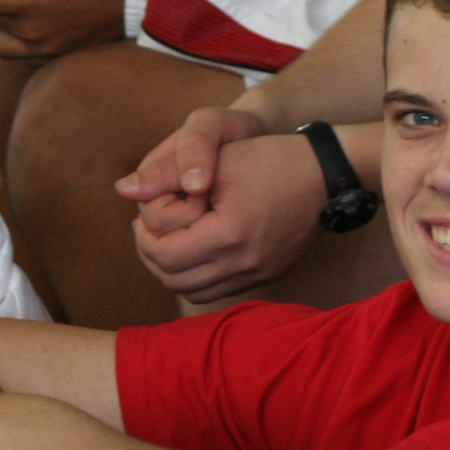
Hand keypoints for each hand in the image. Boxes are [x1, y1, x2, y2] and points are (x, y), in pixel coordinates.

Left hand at [122, 115, 327, 301]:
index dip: (145, 234)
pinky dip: (198, 276)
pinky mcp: (266, 277)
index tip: (145, 213)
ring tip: (170, 238)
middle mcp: (244, 264)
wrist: (327, 173)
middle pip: (174, 281)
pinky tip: (196, 248)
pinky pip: (218, 291)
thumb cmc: (270, 157)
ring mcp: (258, 275)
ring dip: (173, 270)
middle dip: (152, 254)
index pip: (165, 254)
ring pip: (194, 293)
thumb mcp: (216, 157)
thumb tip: (122, 189)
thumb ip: (165, 174)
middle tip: (149, 228)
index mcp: (229, 234)